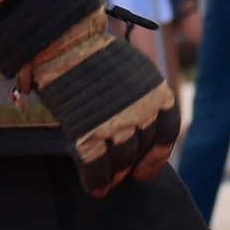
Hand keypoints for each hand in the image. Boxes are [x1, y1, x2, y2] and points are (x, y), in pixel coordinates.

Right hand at [25, 10, 182, 195]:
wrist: (63, 42)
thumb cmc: (94, 56)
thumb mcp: (132, 71)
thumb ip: (141, 100)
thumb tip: (141, 133)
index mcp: (155, 90)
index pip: (166, 131)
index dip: (157, 154)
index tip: (146, 167)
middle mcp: (140, 108)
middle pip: (141, 149)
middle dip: (132, 165)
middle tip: (122, 173)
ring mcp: (114, 121)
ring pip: (121, 161)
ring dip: (114, 175)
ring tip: (108, 180)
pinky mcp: (87, 131)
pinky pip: (96, 168)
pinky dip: (96, 182)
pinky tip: (94, 187)